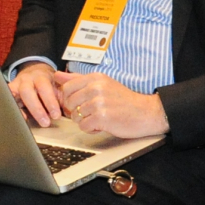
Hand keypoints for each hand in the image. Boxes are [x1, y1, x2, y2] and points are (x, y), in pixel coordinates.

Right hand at [9, 61, 63, 125]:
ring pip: (14, 95)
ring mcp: (16, 85)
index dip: (50, 101)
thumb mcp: (59, 86)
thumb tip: (70, 111)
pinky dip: (12, 109)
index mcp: (42, 77)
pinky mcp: (9, 92)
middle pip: (28, 92)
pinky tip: (19, 118)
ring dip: (22, 110)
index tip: (56, 115)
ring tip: (28, 122)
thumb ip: (65, 96)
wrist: (36, 72)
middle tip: (46, 122)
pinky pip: (7, 99)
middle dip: (37, 109)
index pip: (45, 87)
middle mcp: (27, 80)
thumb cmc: (50, 84)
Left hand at [55, 71, 170, 138]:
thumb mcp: (103, 84)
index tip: (80, 103)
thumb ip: (78, 79)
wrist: (146, 112)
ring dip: (85, 121)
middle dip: (77, 111)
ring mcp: (99, 102)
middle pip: (69, 102)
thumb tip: (58, 75)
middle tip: (91, 112)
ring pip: (75, 116)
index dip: (69, 99)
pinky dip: (91, 129)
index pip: (67, 87)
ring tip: (99, 118)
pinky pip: (83, 126)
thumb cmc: (125, 100)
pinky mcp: (102, 117)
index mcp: (95, 78)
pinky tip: (102, 125)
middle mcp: (96, 88)